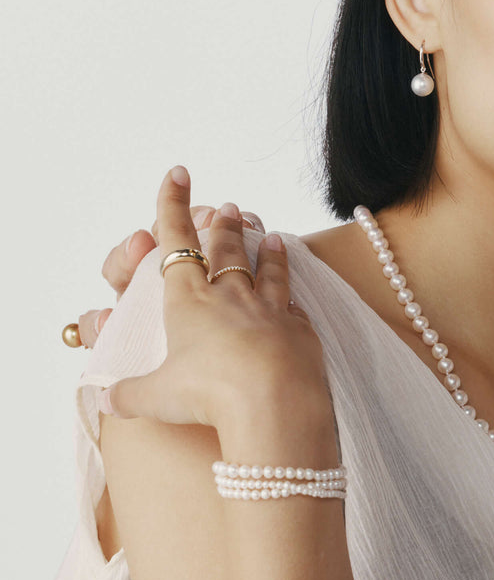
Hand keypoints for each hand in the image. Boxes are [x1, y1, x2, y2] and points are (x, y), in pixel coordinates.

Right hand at [99, 168, 322, 433]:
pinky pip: (295, 306)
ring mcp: (270, 310)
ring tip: (272, 235)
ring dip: (268, 250)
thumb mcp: (157, 397)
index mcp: (190, 299)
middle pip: (226, 249)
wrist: (274, 404)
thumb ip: (130, 394)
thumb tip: (108, 401)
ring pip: (268, 270)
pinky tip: (296, 297)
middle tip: (228, 208)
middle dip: (224, 225)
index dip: (172, 204)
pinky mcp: (300, 331)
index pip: (177, 240)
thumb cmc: (209, 395)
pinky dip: (294, 296)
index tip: (178, 174)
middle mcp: (231, 295)